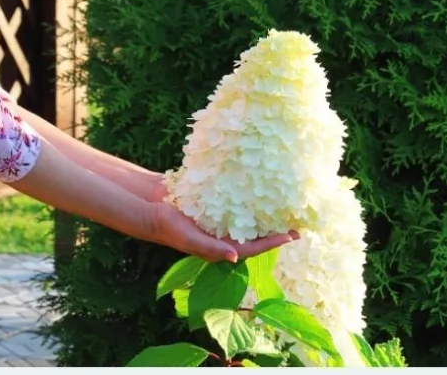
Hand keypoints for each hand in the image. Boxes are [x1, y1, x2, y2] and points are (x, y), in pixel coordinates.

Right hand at [149, 201, 298, 263]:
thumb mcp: (190, 239)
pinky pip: (237, 204)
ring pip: (248, 219)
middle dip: (275, 229)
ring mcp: (219, 220)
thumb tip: (236, 257)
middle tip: (297, 221)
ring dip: (265, 214)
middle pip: (254, 234)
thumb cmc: (168, 227)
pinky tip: (263, 189)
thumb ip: (212, 249)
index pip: (252, 247)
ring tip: (285, 205)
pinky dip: (250, 200)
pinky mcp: (215, 205)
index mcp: (219, 247)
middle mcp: (222, 235)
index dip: (273, 242)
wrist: (150, 206)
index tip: (292, 235)